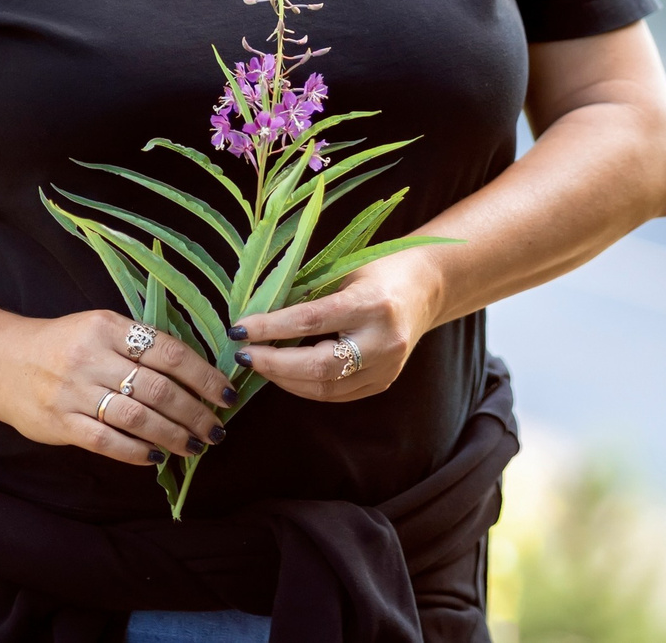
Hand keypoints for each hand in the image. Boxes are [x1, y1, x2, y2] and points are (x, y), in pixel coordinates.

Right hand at [0, 306, 233, 466]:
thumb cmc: (61, 344)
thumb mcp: (99, 327)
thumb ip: (139, 345)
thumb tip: (195, 372)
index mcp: (108, 327)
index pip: (168, 353)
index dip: (204, 376)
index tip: (227, 393)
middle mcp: (92, 357)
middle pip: (158, 390)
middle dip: (196, 413)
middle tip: (217, 429)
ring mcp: (74, 392)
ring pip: (137, 418)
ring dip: (173, 436)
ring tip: (195, 446)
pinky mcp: (60, 423)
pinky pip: (107, 442)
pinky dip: (136, 453)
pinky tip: (155, 457)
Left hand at [229, 250, 444, 402]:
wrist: (425, 288)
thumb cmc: (377, 272)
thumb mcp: (343, 273)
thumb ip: (307, 296)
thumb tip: (256, 317)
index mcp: (372, 304)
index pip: (311, 321)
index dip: (270, 328)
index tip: (239, 329)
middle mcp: (383, 340)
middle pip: (318, 367)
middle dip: (273, 364)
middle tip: (244, 355)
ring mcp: (387, 367)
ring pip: (325, 388)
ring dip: (284, 379)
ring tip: (260, 364)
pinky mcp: (384, 383)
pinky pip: (337, 394)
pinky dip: (305, 385)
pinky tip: (286, 373)